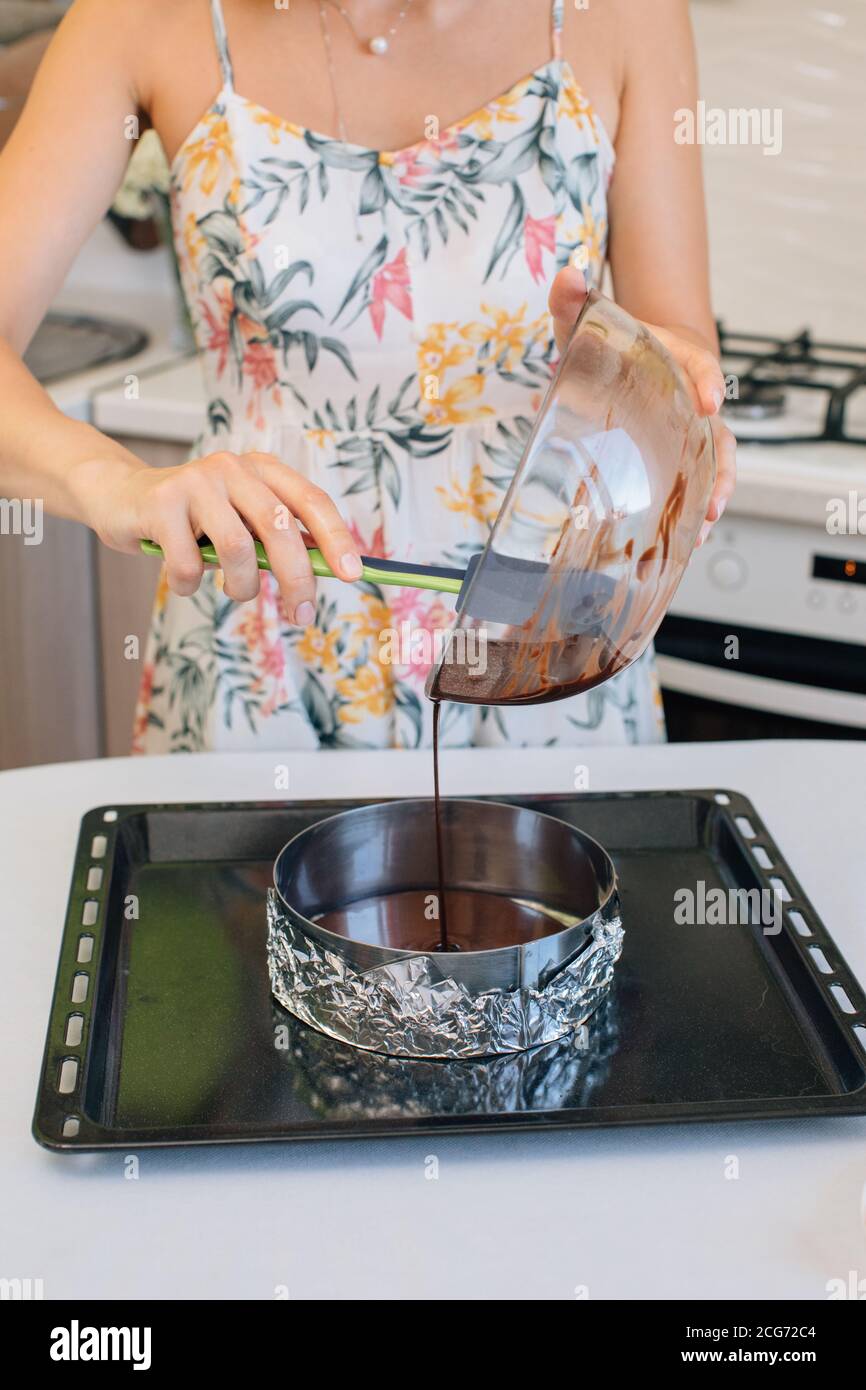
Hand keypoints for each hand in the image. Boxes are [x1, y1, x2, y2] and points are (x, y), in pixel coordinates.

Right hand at [86, 450, 362, 623]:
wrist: (121, 498)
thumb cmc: (193, 521)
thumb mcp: (240, 523)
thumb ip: (275, 540)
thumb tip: (325, 573)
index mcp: (262, 470)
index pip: (310, 500)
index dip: (335, 537)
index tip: (353, 574)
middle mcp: (233, 468)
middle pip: (279, 530)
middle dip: (297, 581)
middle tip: (302, 616)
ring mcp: (196, 482)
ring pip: (237, 551)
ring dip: (240, 587)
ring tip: (233, 590)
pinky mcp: (161, 503)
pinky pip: (190, 564)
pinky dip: (191, 585)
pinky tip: (183, 577)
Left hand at [549, 267, 736, 546]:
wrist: (636, 354)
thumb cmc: (616, 339)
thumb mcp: (591, 320)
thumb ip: (574, 300)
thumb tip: (566, 274)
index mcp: (679, 359)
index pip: (701, 366)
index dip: (708, 381)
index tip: (710, 401)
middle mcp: (695, 399)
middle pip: (718, 431)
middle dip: (719, 466)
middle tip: (713, 499)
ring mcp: (692, 431)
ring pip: (714, 463)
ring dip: (713, 496)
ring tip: (701, 528)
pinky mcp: (682, 455)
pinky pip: (697, 482)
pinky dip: (694, 510)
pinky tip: (687, 541)